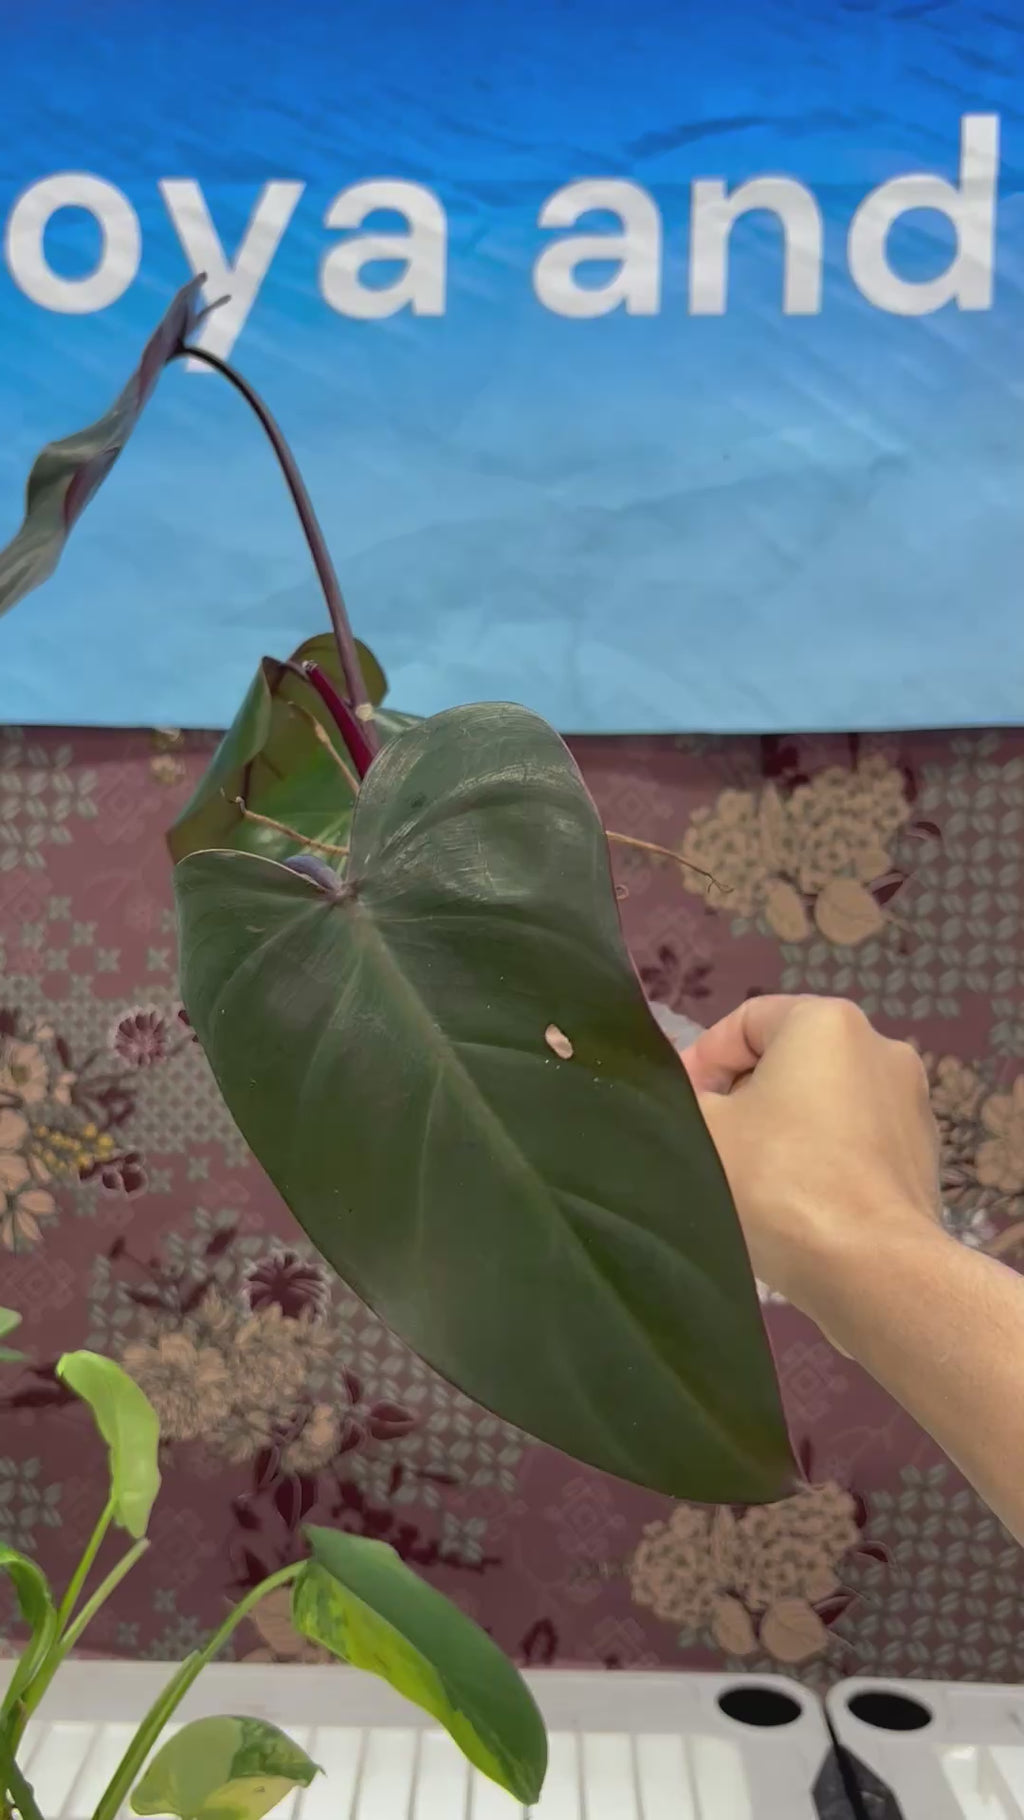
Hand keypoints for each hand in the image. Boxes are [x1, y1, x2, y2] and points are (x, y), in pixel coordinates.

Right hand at [681, 996, 942, 1321]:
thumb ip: (682, 1097)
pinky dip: (822, 1161)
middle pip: (788, 1061)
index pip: (745, 1022)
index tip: (679, 1107)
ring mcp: (911, 1104)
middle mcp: (880, 1047)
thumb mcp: (702, 1130)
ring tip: (750, 1181)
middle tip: (710, 1143)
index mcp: (827, 1022)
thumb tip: (690, 1101)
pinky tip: (797, 1205)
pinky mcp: (923, 1156)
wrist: (872, 1269)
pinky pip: (855, 1144)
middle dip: (743, 1097)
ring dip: (783, 1131)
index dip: (700, 1061)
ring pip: (823, 1105)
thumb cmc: (779, 1182)